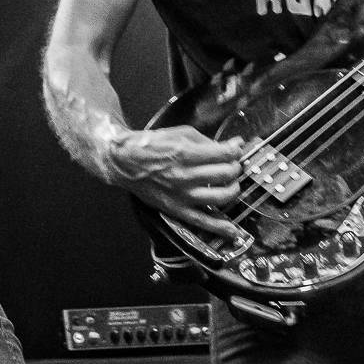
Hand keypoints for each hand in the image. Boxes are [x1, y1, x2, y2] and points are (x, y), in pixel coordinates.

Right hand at [105, 125, 248, 241]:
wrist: (126, 162)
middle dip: (235, 167)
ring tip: (232, 183)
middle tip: (233, 165)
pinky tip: (233, 230)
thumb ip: (207, 140)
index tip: (237, 149)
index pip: (224, 154)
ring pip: (221, 197)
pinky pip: (202, 221)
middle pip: (225, 174)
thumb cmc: (152, 146)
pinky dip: (220, 227)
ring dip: (234, 189)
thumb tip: (233, 145)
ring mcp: (182, 195)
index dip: (235, 150)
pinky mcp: (177, 209)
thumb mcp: (180, 133)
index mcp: (185, 153)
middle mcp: (185, 176)